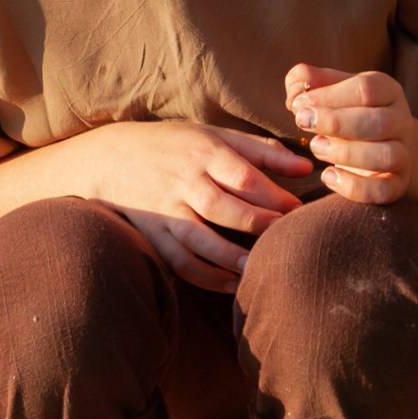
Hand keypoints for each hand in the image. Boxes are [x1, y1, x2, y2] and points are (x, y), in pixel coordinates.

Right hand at [86, 121, 312, 291]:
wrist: (110, 157)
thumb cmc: (175, 144)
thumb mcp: (214, 135)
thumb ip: (261, 151)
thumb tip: (307, 167)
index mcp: (204, 152)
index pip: (242, 176)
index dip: (272, 195)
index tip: (296, 209)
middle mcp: (184, 181)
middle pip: (223, 207)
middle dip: (256, 224)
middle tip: (284, 236)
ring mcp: (165, 210)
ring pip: (198, 238)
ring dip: (229, 256)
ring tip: (257, 267)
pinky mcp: (153, 233)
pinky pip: (178, 259)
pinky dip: (204, 275)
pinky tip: (230, 283)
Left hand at [286, 65, 417, 205]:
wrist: (388, 144)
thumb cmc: (351, 112)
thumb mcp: (334, 90)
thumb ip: (310, 82)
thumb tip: (296, 91)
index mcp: (388, 91)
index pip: (366, 89)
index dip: (329, 96)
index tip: (298, 104)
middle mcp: (401, 121)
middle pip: (379, 122)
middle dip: (336, 123)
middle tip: (303, 122)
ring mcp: (403, 155)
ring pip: (385, 156)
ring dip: (345, 153)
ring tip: (316, 147)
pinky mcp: (397, 184)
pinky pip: (382, 190)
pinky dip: (353, 187)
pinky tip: (328, 176)